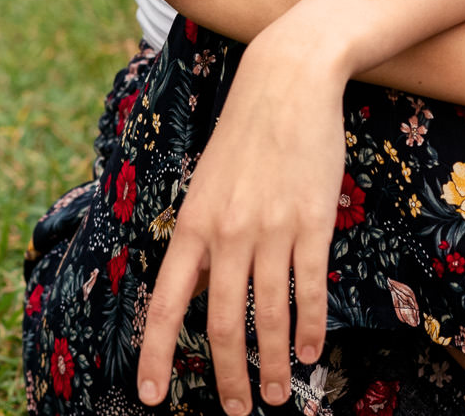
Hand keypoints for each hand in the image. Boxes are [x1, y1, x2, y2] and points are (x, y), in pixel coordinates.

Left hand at [137, 27, 344, 410]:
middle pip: (220, 323)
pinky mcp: (312, 222)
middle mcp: (228, 233)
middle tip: (239, 409)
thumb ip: (204, 235)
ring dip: (275, 363)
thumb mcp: (208, 183)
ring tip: (279, 394)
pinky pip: (309, 288)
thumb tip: (203, 287)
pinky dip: (311, 327)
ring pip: (269, 315)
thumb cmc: (246, 132)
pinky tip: (313, 351)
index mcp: (192, 224)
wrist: (288, 81)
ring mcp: (272, 229)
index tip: (151, 396)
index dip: (154, 355)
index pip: (163, 305)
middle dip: (228, 376)